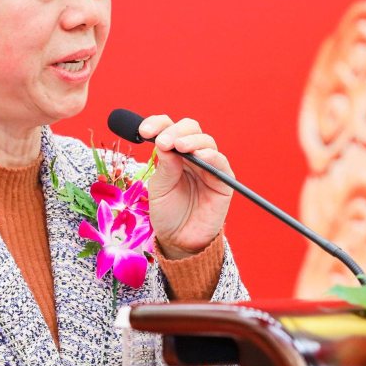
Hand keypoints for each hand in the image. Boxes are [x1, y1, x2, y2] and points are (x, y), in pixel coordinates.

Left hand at [140, 115, 232, 258]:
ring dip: (191, 140)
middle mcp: (191, 155)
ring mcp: (208, 166)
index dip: (157, 124)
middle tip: (162, 142)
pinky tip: (200, 156)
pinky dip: (211, 155)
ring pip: (205, 140)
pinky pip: (220, 161)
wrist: (180, 241)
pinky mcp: (223, 180)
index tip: (143, 131)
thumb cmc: (168, 213)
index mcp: (173, 154)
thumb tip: (165, 143)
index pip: (168, 128)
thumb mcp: (159, 189)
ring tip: (179, 147)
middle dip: (174, 131)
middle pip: (189, 129)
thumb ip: (164, 167)